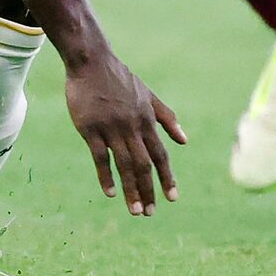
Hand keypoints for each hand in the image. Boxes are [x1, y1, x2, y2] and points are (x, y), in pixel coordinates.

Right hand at [63, 50, 186, 216]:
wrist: (92, 62)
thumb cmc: (120, 79)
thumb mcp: (148, 95)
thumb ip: (166, 118)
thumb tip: (184, 140)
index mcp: (146, 118)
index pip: (161, 154)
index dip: (167, 176)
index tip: (173, 198)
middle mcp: (132, 125)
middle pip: (144, 164)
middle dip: (150, 190)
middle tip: (152, 213)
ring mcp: (111, 128)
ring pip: (125, 164)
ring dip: (132, 189)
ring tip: (136, 211)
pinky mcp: (91, 129)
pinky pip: (100, 157)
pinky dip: (106, 177)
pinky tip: (111, 193)